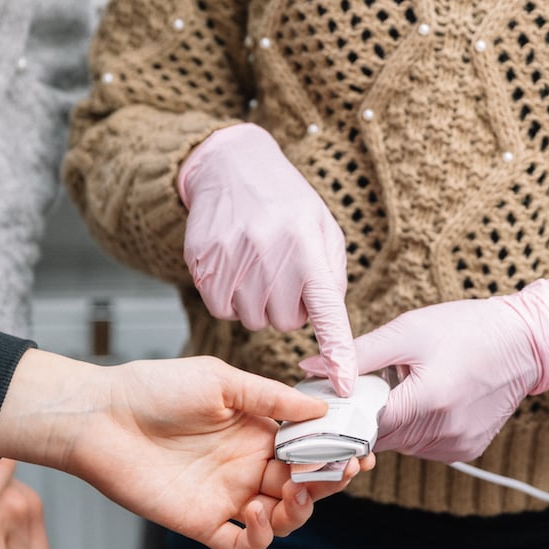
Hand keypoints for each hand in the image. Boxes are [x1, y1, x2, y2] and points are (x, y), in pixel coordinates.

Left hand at [0, 351, 373, 548]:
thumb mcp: (220, 382)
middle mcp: (247, 466)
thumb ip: (272, 399)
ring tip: (295, 491)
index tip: (358, 450)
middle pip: (304, 486)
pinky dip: (263, 537)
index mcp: (257, 432)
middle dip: (328, 482)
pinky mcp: (202, 522)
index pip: (309, 448)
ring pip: (283, 519)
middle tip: (339, 471)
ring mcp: (227, 496)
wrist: (100, 417)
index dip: (336, 452)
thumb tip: (323, 407)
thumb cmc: (154, 389)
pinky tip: (261, 514)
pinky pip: (244, 544)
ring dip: (300, 510)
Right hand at [179, 123, 356, 395]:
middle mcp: (270, 254)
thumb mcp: (322, 228)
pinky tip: (235, 269)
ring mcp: (233, 260)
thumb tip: (330, 324)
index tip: (345, 382)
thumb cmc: (285, 202)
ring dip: (258, 303)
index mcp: (307, 246)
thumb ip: (331, 276)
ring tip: (258, 266)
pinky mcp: (203, 264)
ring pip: (252, 320)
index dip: (338, 351)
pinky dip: (230, 298)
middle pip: (286, 322)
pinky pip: (222, 309)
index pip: (327, 310)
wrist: (230, 166)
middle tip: (283, 273)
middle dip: (288, 306)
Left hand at [301, 279, 548, 462]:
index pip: (362, 426)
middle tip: (368, 386)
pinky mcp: (466, 450)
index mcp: (426, 402)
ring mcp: (456, 445)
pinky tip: (427, 400)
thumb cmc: (466, 329)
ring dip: (391, 422)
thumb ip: (357, 355)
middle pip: (379, 438)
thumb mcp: (407, 332)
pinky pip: (424, 446)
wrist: (525, 342)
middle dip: (365, 416)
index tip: (330, 403)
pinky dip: (416, 428)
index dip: (342, 415)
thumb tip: (309, 368)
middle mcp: (442, 432)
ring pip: (400, 445)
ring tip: (405, 388)